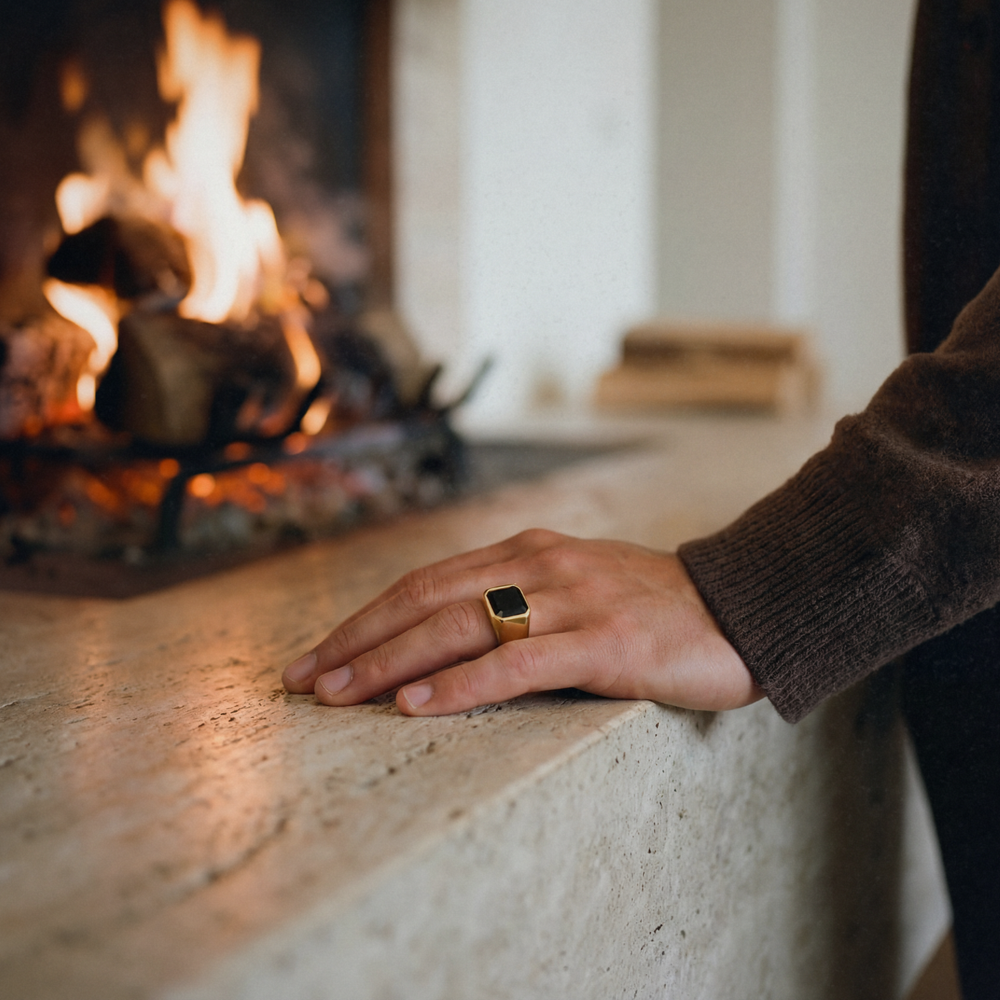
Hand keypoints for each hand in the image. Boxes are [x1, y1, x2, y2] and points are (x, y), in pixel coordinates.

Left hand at [282, 529, 762, 715]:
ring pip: (461, 626)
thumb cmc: (651, 610)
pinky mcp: (606, 642)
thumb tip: (444, 642)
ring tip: (337, 694)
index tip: (319, 653)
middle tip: (302, 679)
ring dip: (390, 662)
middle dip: (358, 640)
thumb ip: (517, 601)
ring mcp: (574, 599)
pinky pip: (519, 663)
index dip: (367, 617)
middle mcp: (541, 564)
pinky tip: (416, 706)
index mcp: (528, 551)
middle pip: (427, 598)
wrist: (740, 611)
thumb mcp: (574, 591)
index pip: (426, 581)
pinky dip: (461, 684)